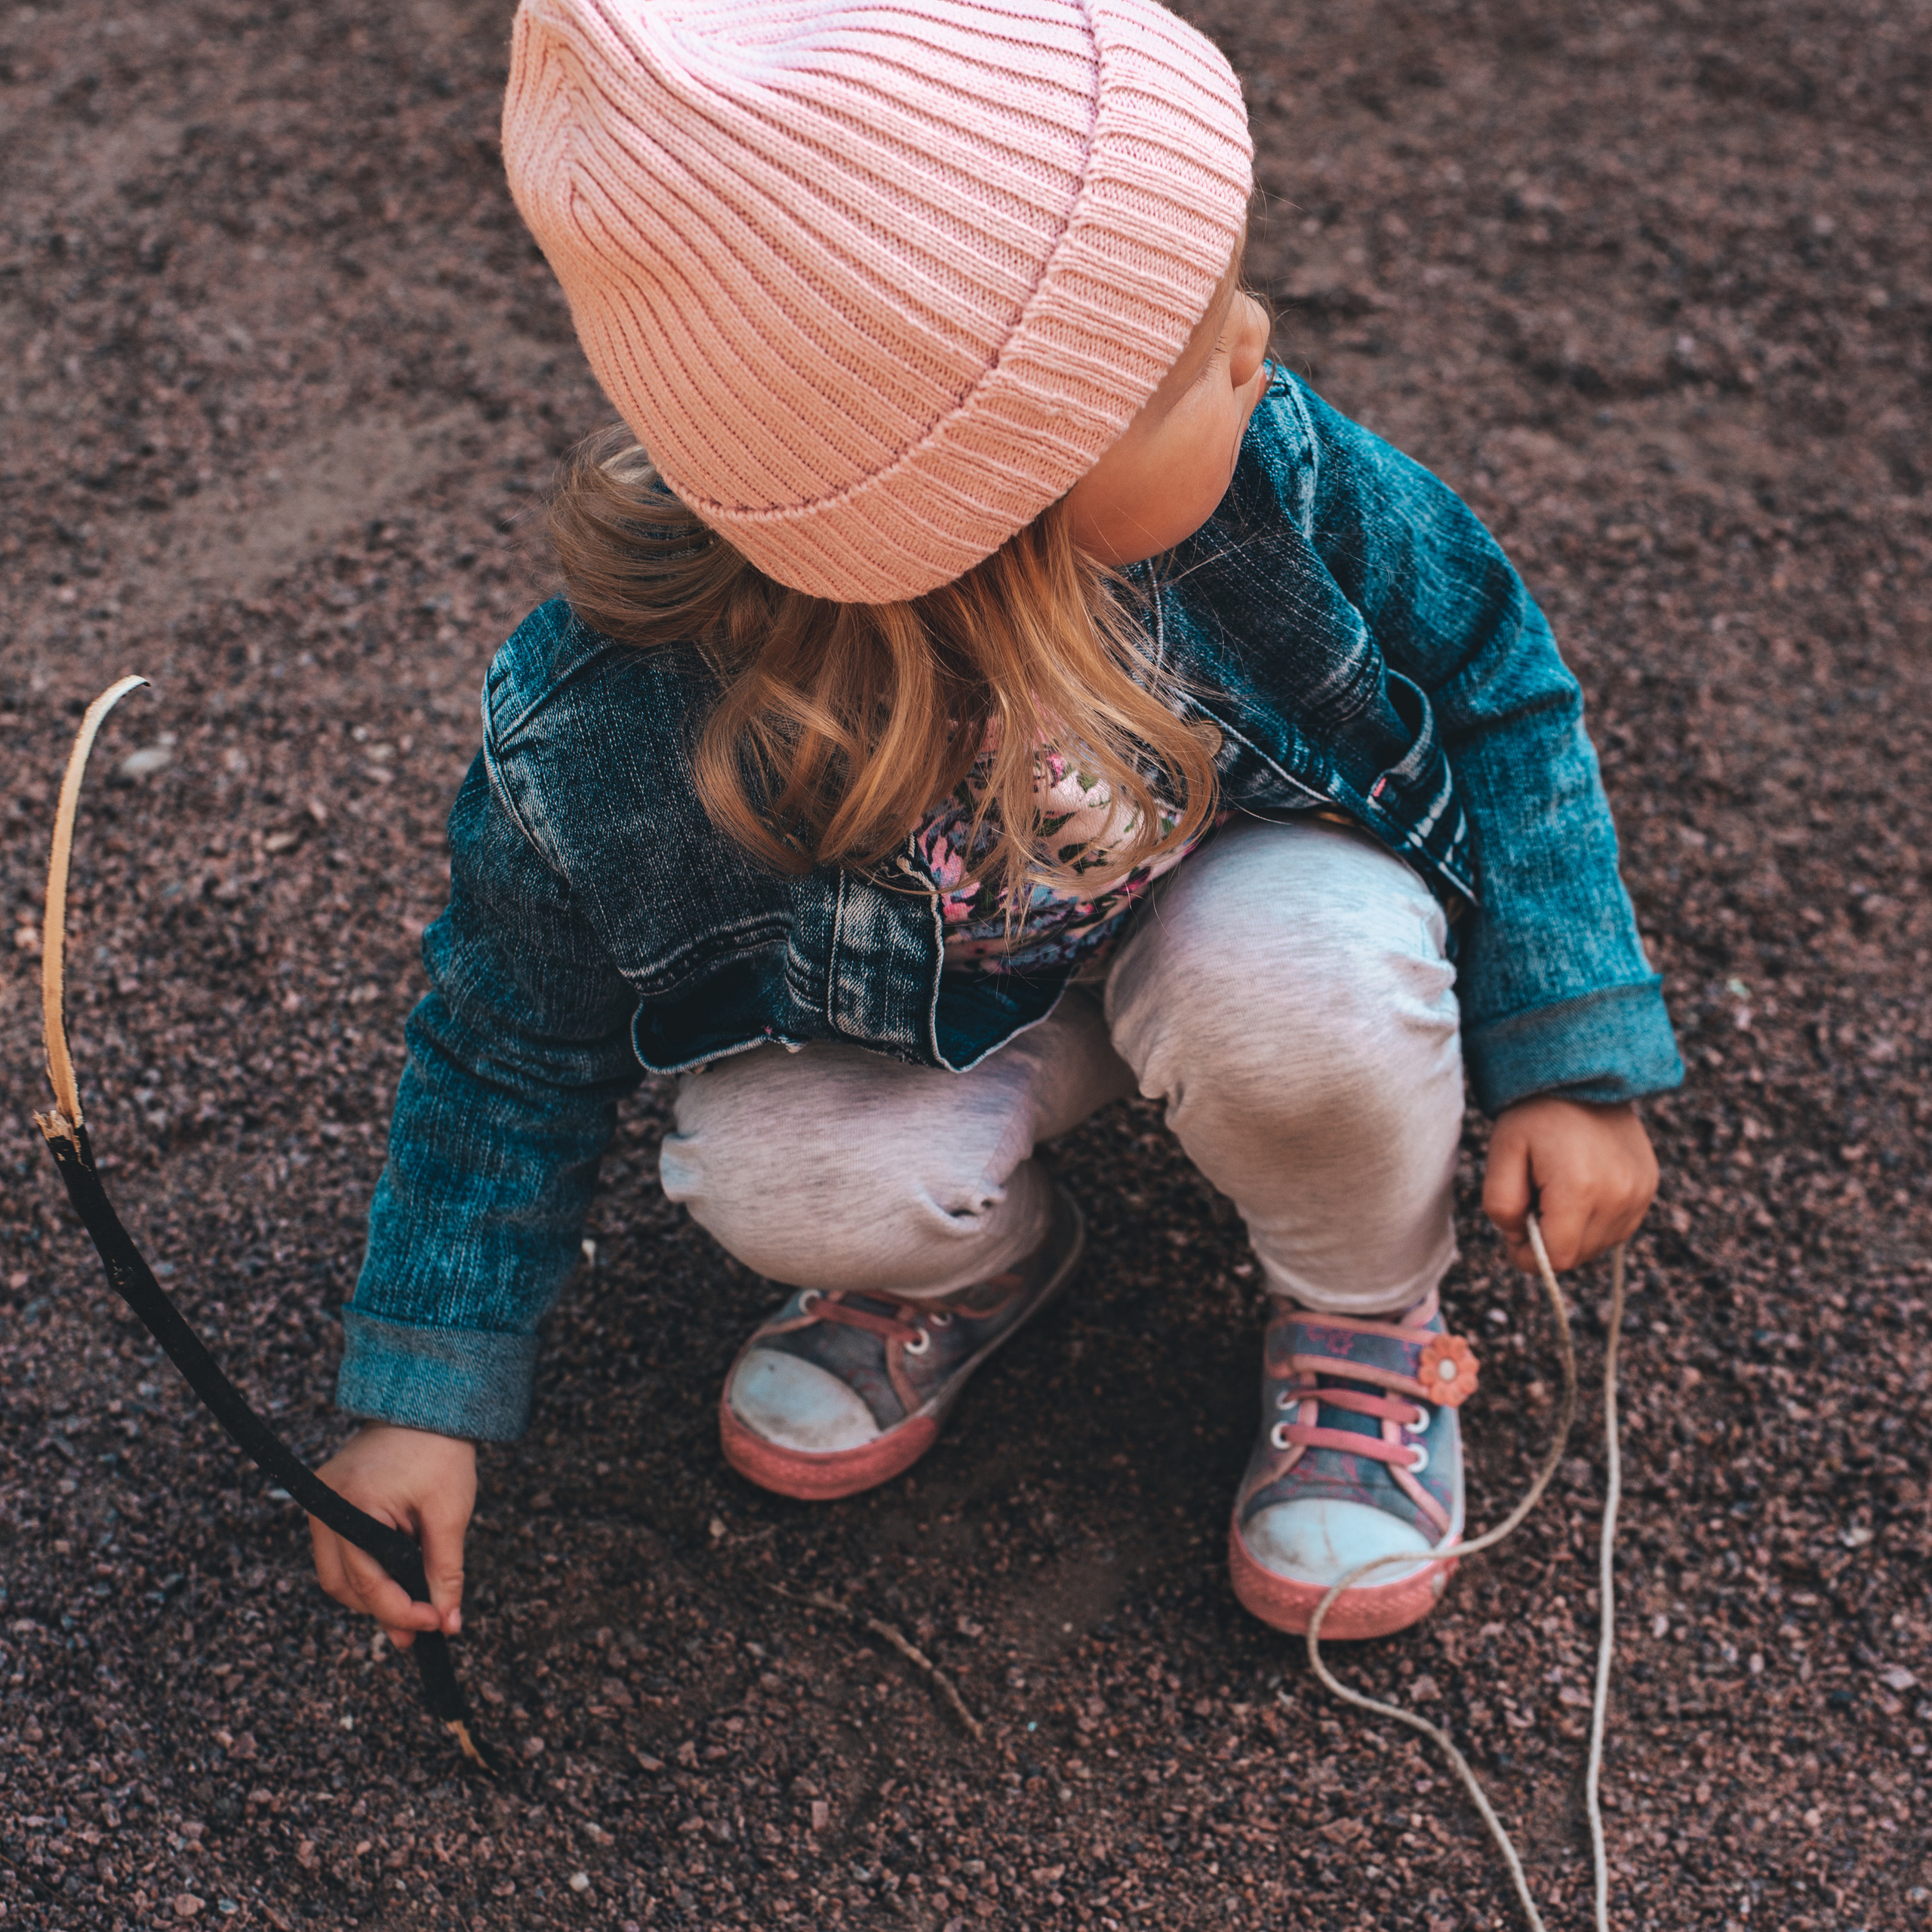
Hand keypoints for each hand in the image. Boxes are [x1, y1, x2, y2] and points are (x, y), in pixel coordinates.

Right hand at [309, 1424, 475, 1650]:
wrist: (427, 1404)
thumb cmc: (440, 1451)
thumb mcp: (450, 1513)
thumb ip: (445, 1572)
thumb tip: (448, 1623)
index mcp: (353, 1505)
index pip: (369, 1582)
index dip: (401, 1612)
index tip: (434, 1626)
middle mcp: (324, 1506)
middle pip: (342, 1586)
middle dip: (382, 1609)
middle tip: (420, 1626)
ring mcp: (320, 1502)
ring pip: (336, 1574)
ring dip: (371, 1592)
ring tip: (412, 1601)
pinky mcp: (327, 1499)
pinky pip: (339, 1550)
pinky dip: (365, 1568)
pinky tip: (397, 1573)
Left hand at [1483, 1097, 1657, 1273]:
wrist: (1582, 1075)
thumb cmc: (1534, 1115)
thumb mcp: (1502, 1154)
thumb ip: (1501, 1205)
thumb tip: (1519, 1240)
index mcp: (1579, 1190)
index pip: (1556, 1259)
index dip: (1529, 1254)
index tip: (1516, 1227)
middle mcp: (1618, 1197)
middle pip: (1577, 1256)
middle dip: (1549, 1241)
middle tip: (1534, 1200)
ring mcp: (1639, 1194)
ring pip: (1599, 1246)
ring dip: (1573, 1232)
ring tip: (1558, 1190)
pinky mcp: (1648, 1188)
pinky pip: (1618, 1228)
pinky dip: (1595, 1220)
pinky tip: (1581, 1188)